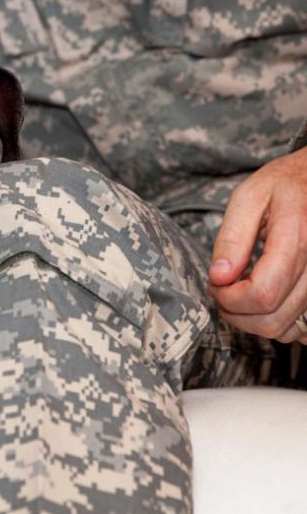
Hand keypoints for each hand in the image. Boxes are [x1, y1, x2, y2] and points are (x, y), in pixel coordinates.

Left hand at [208, 147, 306, 341]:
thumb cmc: (283, 185)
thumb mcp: (248, 198)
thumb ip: (232, 238)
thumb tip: (218, 277)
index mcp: (297, 240)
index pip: (262, 293)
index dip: (229, 298)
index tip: (215, 284)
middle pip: (273, 318)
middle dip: (236, 313)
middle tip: (221, 289)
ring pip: (287, 328)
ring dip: (253, 320)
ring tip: (238, 292)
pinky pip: (303, 328)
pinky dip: (277, 323)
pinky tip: (262, 300)